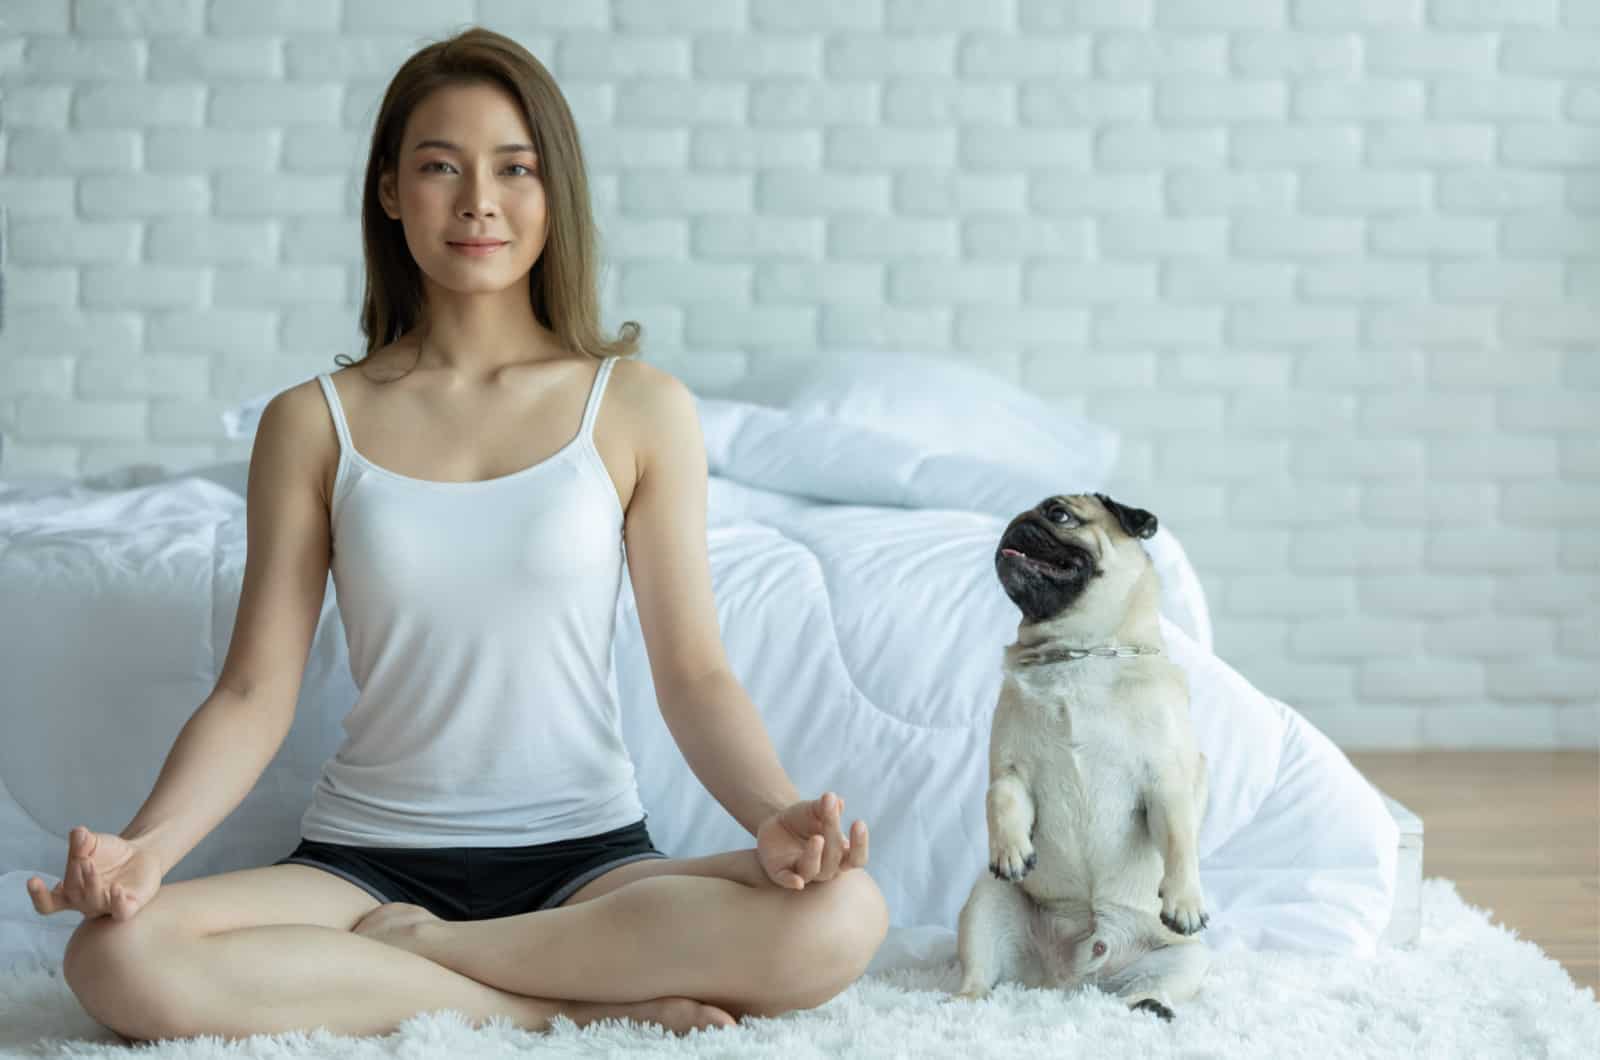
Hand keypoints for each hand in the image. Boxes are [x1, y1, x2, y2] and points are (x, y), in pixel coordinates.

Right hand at [26, 826, 162, 921]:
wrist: (142, 853)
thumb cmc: (110, 853)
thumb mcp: (93, 844)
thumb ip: (81, 841)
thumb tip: (77, 832)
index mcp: (70, 893)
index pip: (48, 904)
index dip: (39, 896)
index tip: (32, 880)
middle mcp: (85, 904)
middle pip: (72, 895)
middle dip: (74, 876)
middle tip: (80, 859)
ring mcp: (106, 907)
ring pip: (93, 903)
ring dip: (91, 883)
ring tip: (90, 863)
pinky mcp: (129, 907)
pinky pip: (120, 912)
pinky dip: (117, 901)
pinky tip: (116, 887)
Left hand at [755, 792, 868, 889]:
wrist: (775, 826)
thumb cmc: (803, 820)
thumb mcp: (813, 809)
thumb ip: (825, 807)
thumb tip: (838, 801)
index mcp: (840, 855)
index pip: (857, 859)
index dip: (860, 845)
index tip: (858, 822)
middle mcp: (825, 868)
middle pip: (834, 859)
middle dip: (833, 833)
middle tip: (829, 808)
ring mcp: (803, 872)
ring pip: (814, 871)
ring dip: (815, 856)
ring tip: (817, 838)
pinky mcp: (781, 873)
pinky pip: (787, 880)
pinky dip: (792, 881)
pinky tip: (797, 882)